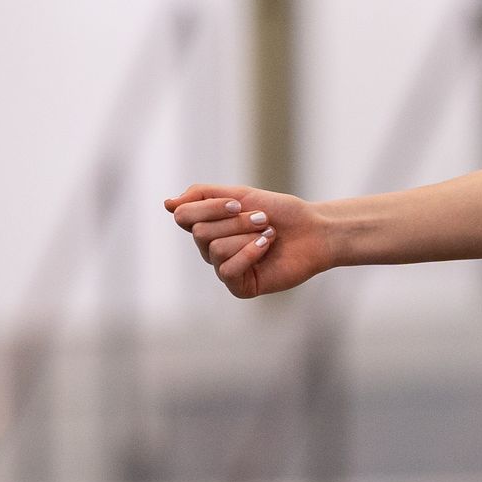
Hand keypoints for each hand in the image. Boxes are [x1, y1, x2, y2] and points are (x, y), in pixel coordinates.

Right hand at [163, 183, 334, 299]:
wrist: (314, 231)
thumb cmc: (281, 213)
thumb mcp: (240, 195)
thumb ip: (203, 196)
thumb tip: (167, 204)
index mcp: (210, 225)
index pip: (184, 216)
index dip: (209, 208)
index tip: (238, 203)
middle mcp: (213, 248)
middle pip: (200, 232)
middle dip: (235, 221)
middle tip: (262, 218)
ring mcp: (225, 268)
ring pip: (214, 250)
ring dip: (246, 235)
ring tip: (269, 233)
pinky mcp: (239, 286)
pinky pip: (228, 270)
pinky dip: (250, 253)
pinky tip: (267, 247)